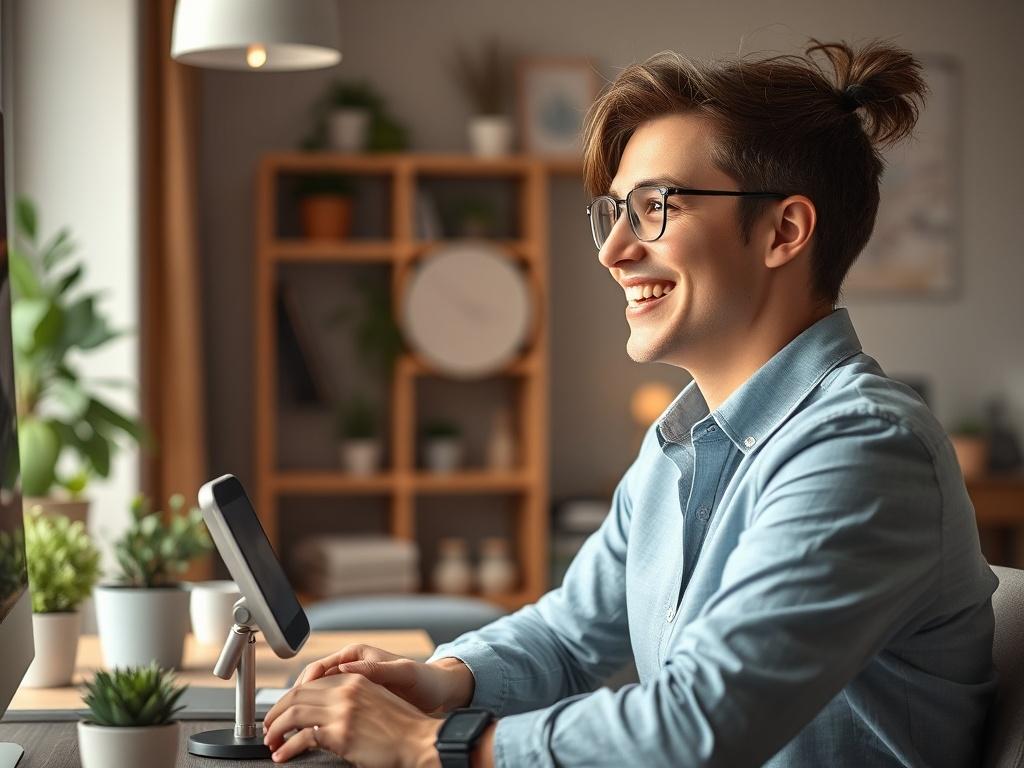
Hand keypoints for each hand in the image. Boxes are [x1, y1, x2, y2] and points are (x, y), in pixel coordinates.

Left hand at [263, 672, 441, 765]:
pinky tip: (283, 755)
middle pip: (297, 695)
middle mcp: (346, 690)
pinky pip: (302, 738)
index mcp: (354, 678)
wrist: (419, 741)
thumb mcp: (375, 699)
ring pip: (294, 714)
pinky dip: (287, 747)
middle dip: (277, 712)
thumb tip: (324, 708)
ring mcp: (342, 711)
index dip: (290, 698)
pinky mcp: (340, 734)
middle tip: (269, 727)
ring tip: (271, 741)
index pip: (310, 682)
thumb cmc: (401, 726)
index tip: (281, 710)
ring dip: (276, 729)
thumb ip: (350, 697)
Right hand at [294, 644, 473, 713]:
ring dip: (302, 711)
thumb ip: (375, 669)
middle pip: (312, 682)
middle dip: (294, 701)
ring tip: (288, 728)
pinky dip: (317, 718)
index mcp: (357, 655)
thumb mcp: (402, 672)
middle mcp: (351, 667)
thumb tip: (345, 669)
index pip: (318, 668)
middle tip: (280, 720)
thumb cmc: (423, 679)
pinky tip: (310, 732)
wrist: (438, 692)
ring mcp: (352, 684)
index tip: (292, 702)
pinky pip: (329, 707)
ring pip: (317, 696)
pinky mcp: (356, 699)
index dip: (302, 685)